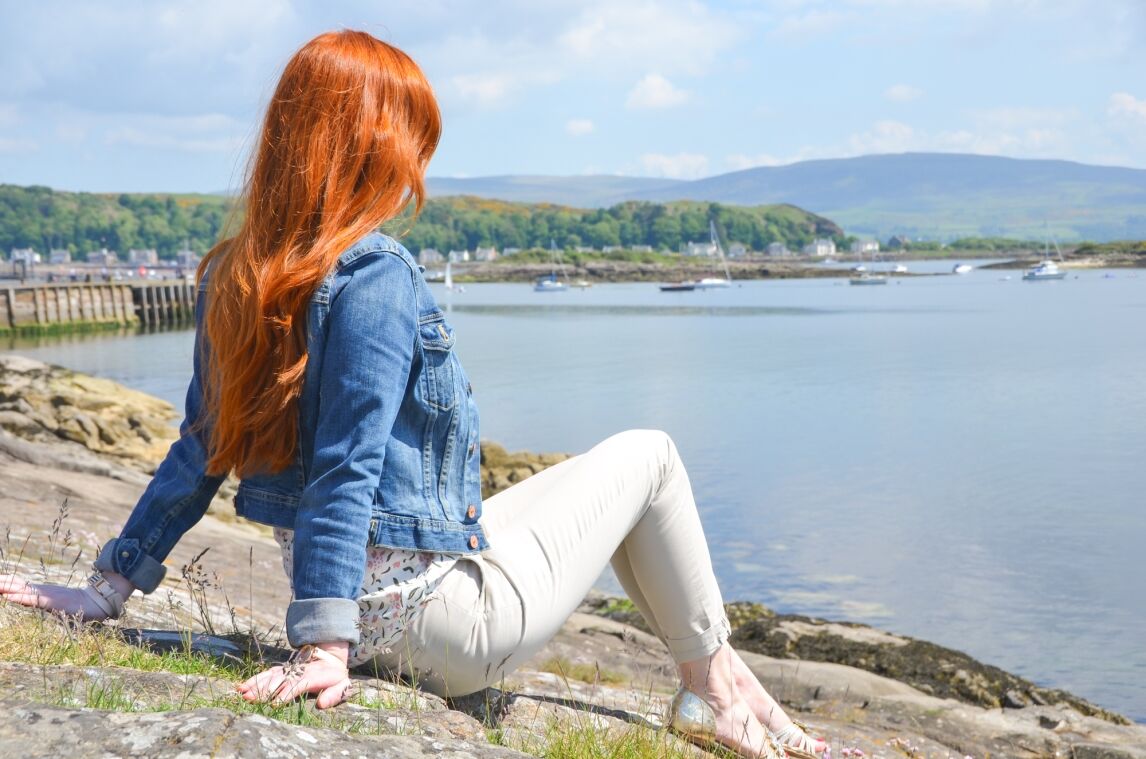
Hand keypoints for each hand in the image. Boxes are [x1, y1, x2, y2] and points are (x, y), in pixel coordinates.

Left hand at [0, 575, 108, 620]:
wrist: (94, 601)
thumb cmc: (75, 605)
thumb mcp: (53, 603)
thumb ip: (40, 601)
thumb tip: (27, 601)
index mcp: (38, 590)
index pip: (14, 583)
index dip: (2, 582)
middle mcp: (39, 589)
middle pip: (13, 583)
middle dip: (0, 583)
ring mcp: (44, 594)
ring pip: (19, 589)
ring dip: (4, 587)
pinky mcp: (50, 602)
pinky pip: (31, 599)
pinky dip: (18, 597)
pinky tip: (7, 596)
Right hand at [237, 641, 351, 709]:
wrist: (330, 657)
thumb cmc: (336, 677)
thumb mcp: (343, 685)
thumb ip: (335, 694)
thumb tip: (321, 704)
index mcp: (315, 675)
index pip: (298, 684)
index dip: (286, 693)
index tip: (275, 703)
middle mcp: (300, 670)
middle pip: (281, 679)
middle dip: (266, 689)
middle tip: (252, 699)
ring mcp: (290, 668)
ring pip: (272, 675)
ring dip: (257, 684)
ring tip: (244, 694)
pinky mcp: (283, 668)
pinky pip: (268, 673)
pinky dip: (255, 679)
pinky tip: (243, 687)